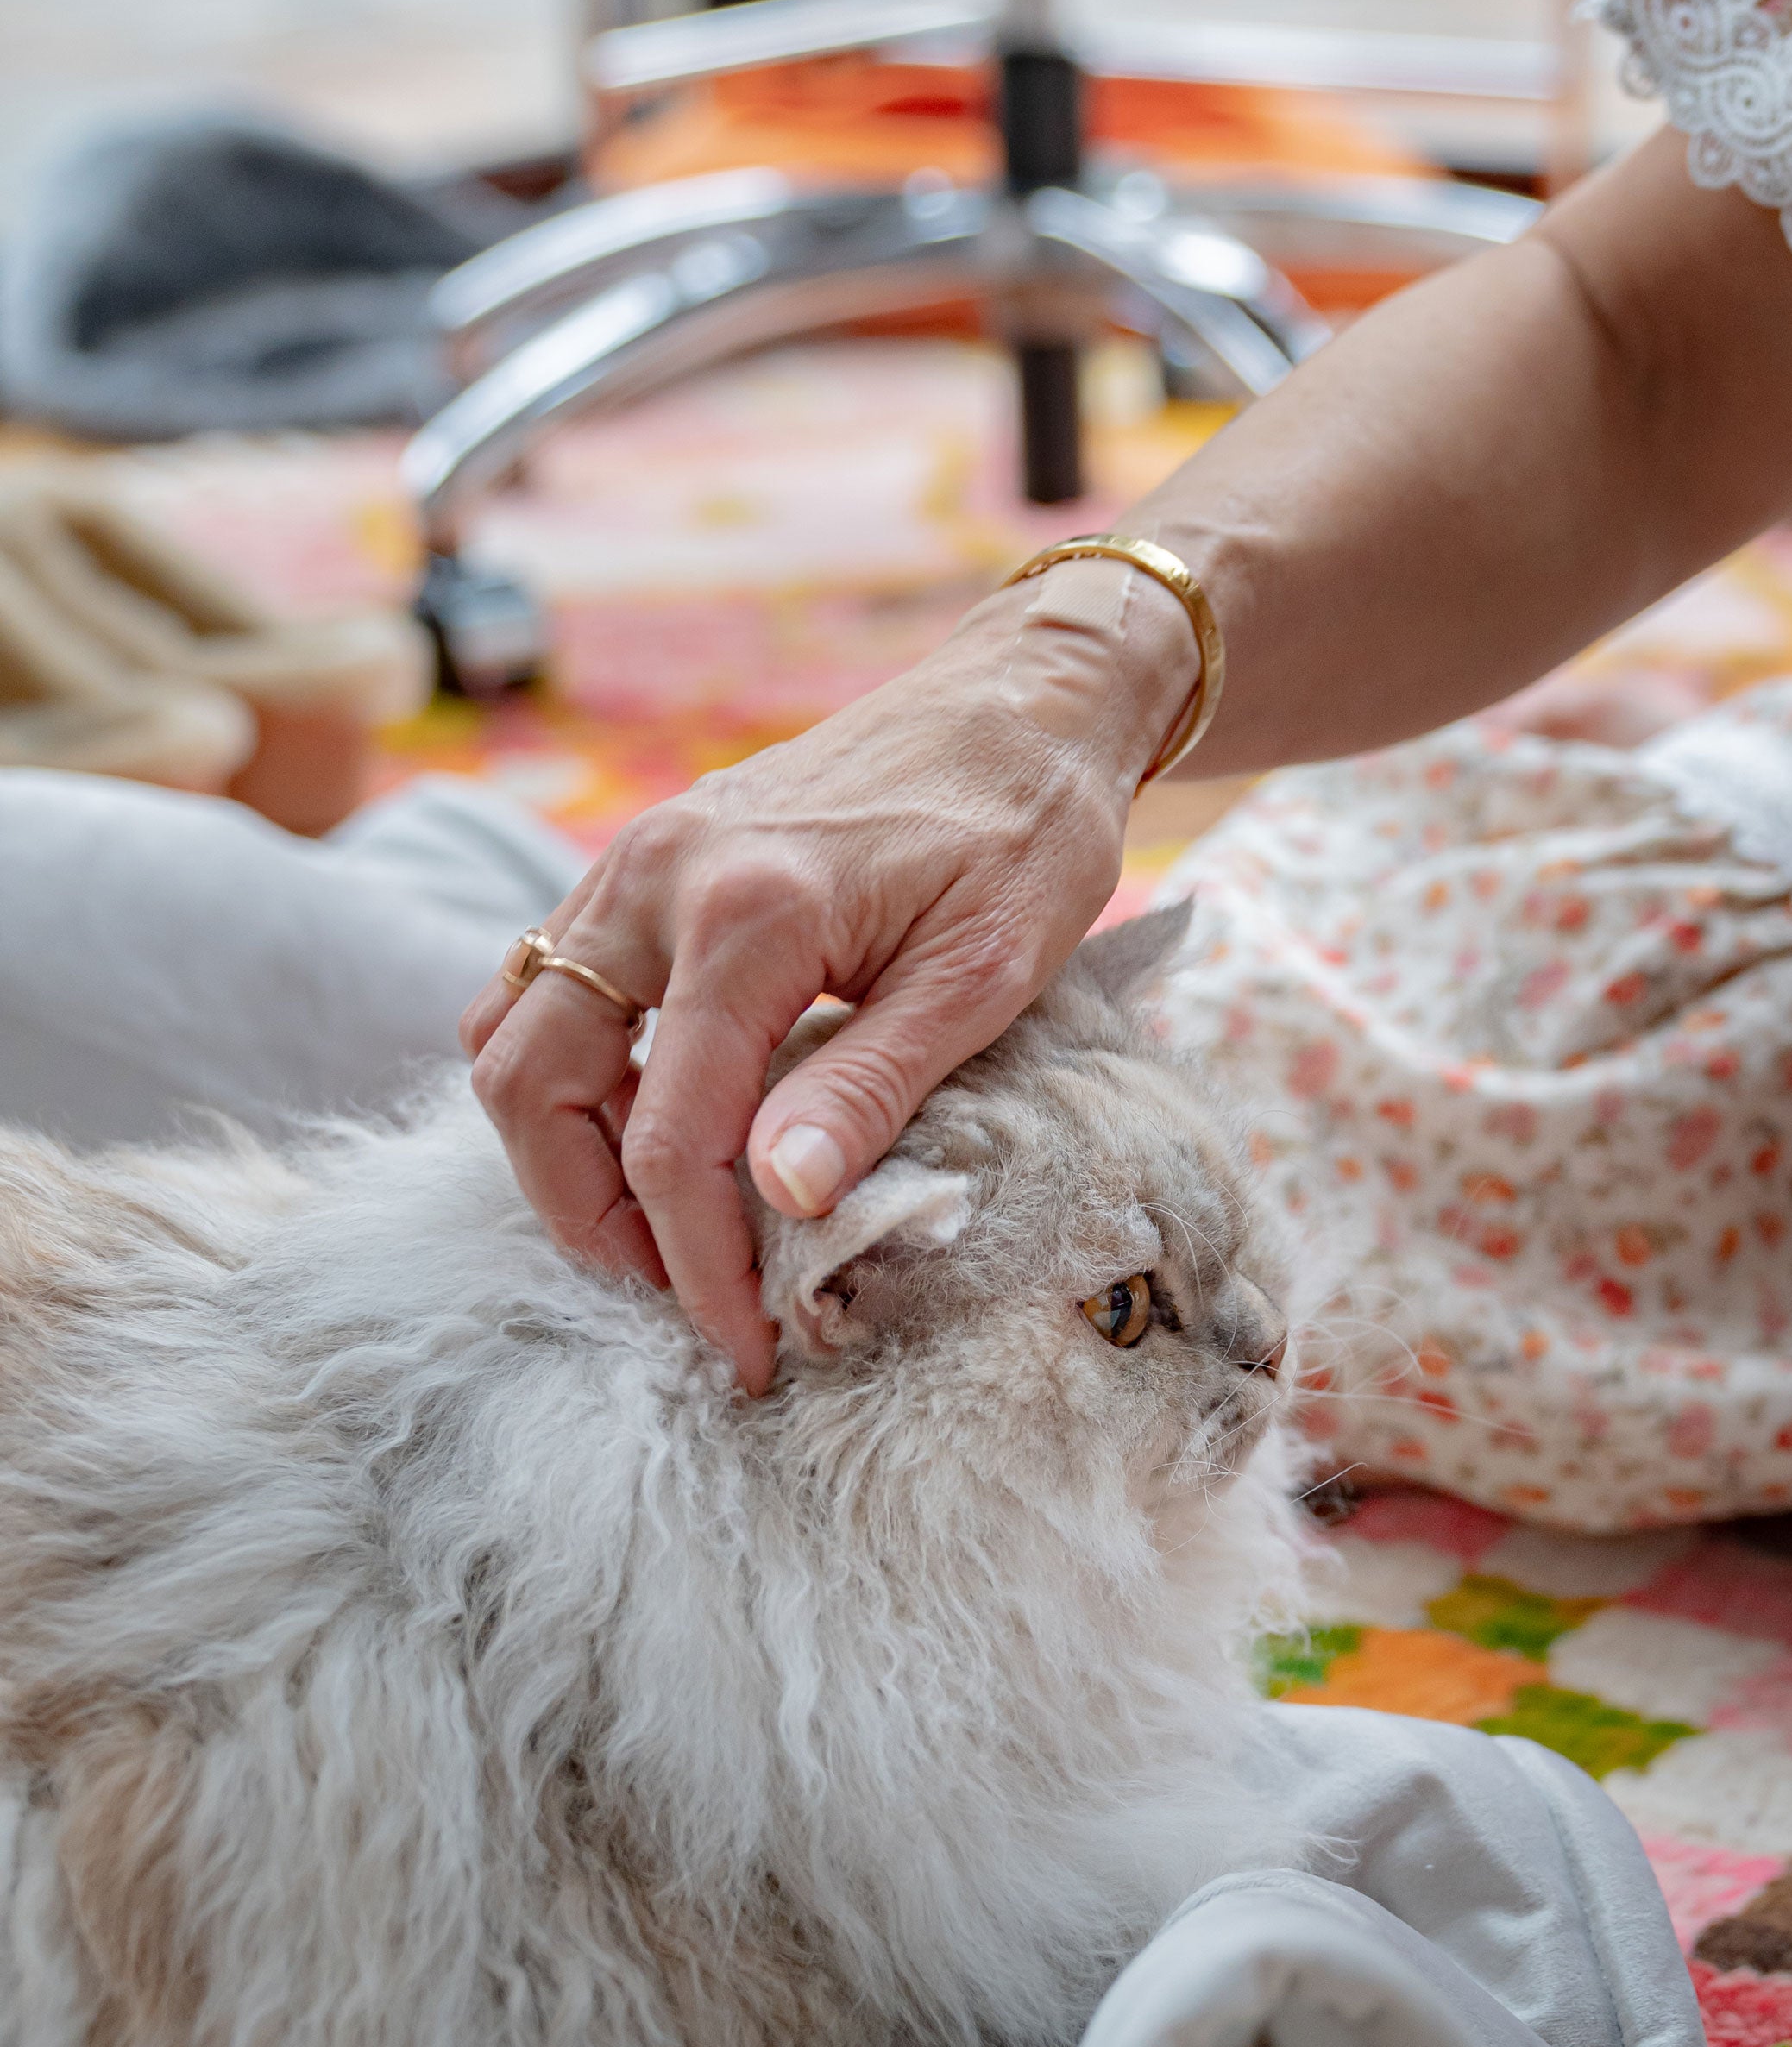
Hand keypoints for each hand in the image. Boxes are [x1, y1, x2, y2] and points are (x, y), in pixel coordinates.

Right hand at [461, 555, 1192, 1394]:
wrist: (1022, 699)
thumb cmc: (1026, 830)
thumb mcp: (985, 972)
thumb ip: (875, 1086)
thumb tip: (781, 1202)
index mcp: (749, 913)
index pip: (673, 1138)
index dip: (699, 1267)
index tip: (749, 1347)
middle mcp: (655, 879)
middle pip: (529, 1089)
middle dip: (588, 1218)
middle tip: (682, 1292)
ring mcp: (630, 863)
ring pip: (509, 1036)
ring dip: (561, 1149)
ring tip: (666, 1225)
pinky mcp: (636, 865)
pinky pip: (541, 986)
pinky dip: (568, 1075)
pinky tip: (660, 1125)